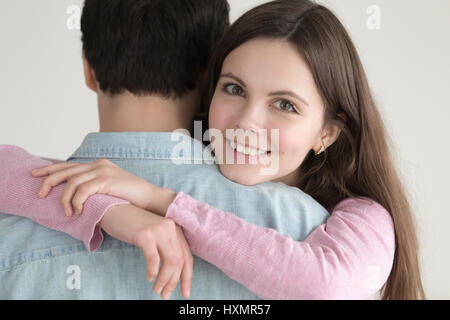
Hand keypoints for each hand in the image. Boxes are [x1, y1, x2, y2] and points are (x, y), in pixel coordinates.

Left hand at [31, 159, 173, 216]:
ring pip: (72, 182)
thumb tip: (76, 197)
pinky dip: (77, 201)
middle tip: (39, 193)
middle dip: (48, 180)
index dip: (50, 169)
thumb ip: (95, 188)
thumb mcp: (110, 189)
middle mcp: (99, 165)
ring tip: (67, 212)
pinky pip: (82, 190)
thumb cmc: (131, 198)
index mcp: (99, 165)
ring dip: (65, 199)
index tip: (36, 175)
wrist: (150, 198)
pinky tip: (78, 211)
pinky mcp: (106, 180)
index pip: (69, 165)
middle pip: (66, 170)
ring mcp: (102, 171)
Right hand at [101, 203, 192, 299]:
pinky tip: (149, 277)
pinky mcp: (145, 234)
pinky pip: (154, 259)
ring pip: (171, 261)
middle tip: (165, 295)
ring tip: (157, 290)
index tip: (185, 293)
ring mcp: (159, 230)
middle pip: (180, 261)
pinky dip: (153, 271)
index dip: (187, 277)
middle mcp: (170, 228)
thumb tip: (173, 274)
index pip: (187, 257)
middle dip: (174, 282)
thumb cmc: (133, 227)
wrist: (114, 210)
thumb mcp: (154, 236)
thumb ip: (166, 248)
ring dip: (165, 280)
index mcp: (175, 230)